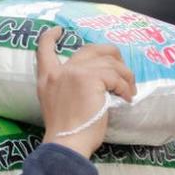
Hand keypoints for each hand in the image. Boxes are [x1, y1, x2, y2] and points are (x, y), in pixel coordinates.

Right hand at [36, 27, 135, 157]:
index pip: (44, 49)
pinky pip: (115, 77)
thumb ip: (66, 88)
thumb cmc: (66, 134)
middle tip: (122, 69)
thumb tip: (95, 82)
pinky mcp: (91, 79)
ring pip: (109, 63)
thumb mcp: (56, 105)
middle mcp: (59, 71)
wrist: (67, 144)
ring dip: (124, 76)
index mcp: (47, 78)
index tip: (58, 30)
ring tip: (130, 90)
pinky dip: (126, 87)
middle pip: (89, 49)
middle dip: (111, 54)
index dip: (50, 37)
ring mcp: (75, 73)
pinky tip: (128, 97)